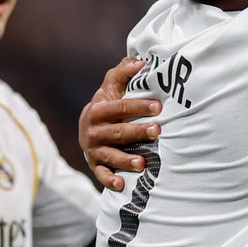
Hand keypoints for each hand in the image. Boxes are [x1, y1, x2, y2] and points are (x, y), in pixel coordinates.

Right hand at [78, 56, 159, 190]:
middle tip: (158, 130)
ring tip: (143, 163)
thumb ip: (124, 72)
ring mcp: (93, 149)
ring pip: (110, 155)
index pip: (120, 107)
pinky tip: (121, 184)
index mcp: (98, 110)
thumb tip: (142, 61)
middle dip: (137, 132)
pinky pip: (101, 175)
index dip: (139, 106)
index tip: (159, 106)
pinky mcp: (95, 165)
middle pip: (117, 132)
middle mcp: (93, 131)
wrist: (88, 126)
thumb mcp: (112, 86)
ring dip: (125, 160)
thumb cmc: (108, 104)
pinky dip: (110, 180)